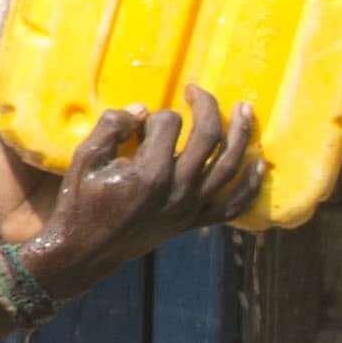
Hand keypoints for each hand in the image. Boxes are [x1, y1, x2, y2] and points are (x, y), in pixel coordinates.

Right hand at [0, 90, 266, 285]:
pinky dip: (251, 186)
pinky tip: (261, 164)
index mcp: (150, 174)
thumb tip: (142, 110)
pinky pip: (234, 206)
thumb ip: (111, 127)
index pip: (169, 124)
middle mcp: (179, 191)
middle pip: (209, 137)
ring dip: (243, 135)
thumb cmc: (80, 203)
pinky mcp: (194, 223)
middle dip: (207, 106)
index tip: (142, 119)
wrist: (85, 252)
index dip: (157, 114)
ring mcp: (190, 209)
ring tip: (247, 111)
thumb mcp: (84, 159)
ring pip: (230, 167)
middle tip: (198, 90)